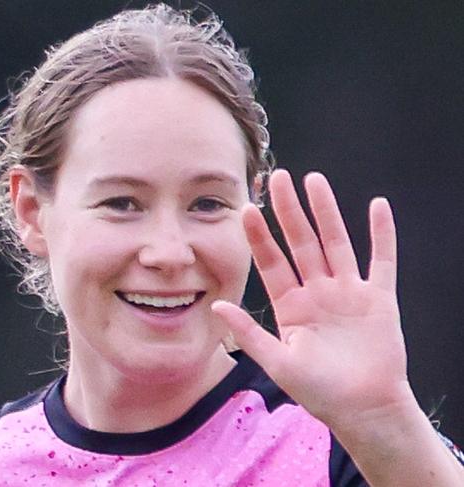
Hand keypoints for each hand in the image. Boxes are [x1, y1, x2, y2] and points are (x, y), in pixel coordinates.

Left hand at [212, 169, 414, 429]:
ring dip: (327, 212)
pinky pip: (382, 260)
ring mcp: (348, 292)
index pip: (271, 262)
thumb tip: (216, 305)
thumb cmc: (319, 392)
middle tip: (278, 177)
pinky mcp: (379, 298)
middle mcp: (317, 291)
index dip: (259, 236)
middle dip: (289, 211)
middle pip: (301, 243)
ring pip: (336, 243)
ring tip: (314, 181)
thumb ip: (248, 332)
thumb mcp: (278, 362)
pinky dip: (381, 234)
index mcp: (291, 305)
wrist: (364, 410)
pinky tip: (377, 206)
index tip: (246, 209)